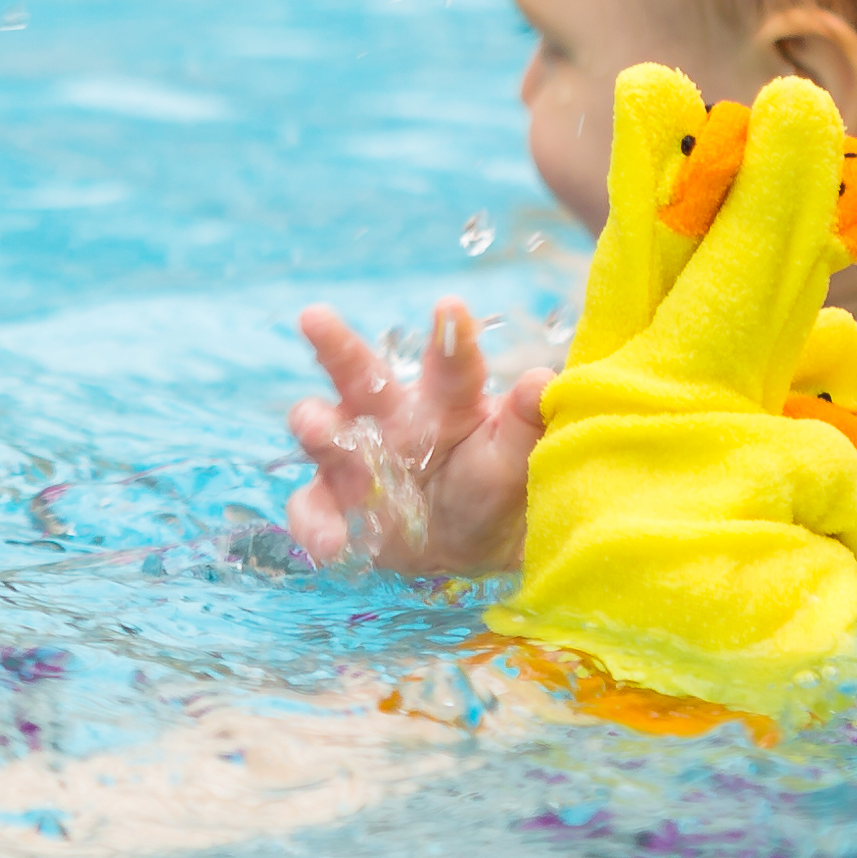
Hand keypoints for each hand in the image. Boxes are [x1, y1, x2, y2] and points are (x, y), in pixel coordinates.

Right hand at [285, 299, 544, 575]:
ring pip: (325, 432)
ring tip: (313, 426)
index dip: (450, 336)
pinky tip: (331, 543)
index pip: (450, 364)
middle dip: (336, 346)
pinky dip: (316, 524)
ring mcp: (354, 459)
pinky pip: (313, 508)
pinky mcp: (333, 503)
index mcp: (445, 401)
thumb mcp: (511, 462)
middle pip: (360, 375)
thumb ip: (525, 423)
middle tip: (314, 317)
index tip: (451, 306)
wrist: (464, 551)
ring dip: (316, 426)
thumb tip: (543, 380)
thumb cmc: (489, 489)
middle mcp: (391, 419)